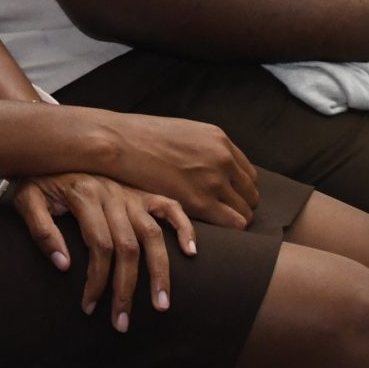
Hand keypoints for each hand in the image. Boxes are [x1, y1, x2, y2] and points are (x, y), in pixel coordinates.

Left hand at [10, 173, 194, 331]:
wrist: (48, 146)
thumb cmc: (36, 178)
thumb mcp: (26, 199)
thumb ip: (41, 231)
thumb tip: (64, 266)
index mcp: (85, 195)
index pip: (99, 247)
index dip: (96, 281)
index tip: (89, 307)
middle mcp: (113, 193)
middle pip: (128, 247)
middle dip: (127, 288)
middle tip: (123, 323)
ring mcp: (130, 192)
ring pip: (153, 234)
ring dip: (160, 271)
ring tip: (162, 304)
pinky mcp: (140, 191)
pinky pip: (169, 206)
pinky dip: (183, 227)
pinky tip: (191, 252)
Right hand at [91, 111, 257, 227]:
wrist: (118, 141)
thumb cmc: (139, 137)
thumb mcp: (181, 133)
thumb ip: (200, 149)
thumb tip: (205, 165)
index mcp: (218, 139)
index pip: (248, 174)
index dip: (239, 191)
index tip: (228, 201)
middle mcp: (222, 158)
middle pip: (251, 194)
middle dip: (239, 207)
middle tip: (221, 217)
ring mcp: (213, 179)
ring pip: (245, 213)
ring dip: (232, 221)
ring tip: (214, 230)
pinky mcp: (200, 201)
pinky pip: (233, 224)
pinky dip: (227, 231)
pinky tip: (212, 234)